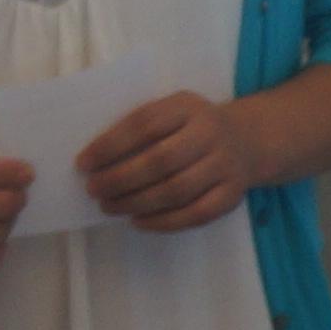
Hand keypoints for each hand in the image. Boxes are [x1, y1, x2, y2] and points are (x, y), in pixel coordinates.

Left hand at [82, 90, 260, 234]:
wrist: (246, 139)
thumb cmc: (191, 127)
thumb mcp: (171, 111)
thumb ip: (140, 126)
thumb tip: (96, 159)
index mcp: (188, 107)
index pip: (145, 125)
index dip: (110, 145)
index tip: (84, 163)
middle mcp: (211, 133)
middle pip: (161, 160)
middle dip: (120, 179)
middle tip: (94, 190)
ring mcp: (225, 165)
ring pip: (177, 190)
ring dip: (136, 202)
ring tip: (109, 206)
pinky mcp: (232, 194)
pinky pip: (196, 214)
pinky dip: (163, 222)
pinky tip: (138, 220)